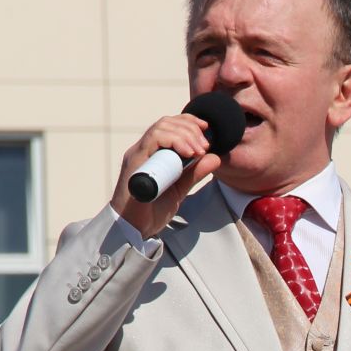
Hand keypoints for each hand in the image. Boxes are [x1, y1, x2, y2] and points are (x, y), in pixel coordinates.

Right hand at [111, 113, 222, 239]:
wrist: (135, 229)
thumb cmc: (152, 210)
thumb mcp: (180, 188)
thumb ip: (195, 173)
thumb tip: (215, 157)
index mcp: (152, 153)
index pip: (169, 125)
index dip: (189, 122)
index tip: (207, 130)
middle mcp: (143, 150)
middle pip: (166, 122)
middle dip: (191, 129)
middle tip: (205, 146)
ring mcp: (138, 155)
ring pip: (161, 128)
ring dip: (185, 135)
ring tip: (199, 150)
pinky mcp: (135, 162)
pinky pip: (153, 140)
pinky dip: (174, 141)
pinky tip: (188, 153)